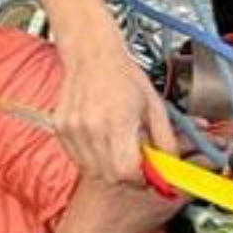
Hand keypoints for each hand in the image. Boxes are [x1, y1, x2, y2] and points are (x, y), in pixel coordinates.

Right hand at [52, 34, 176, 191]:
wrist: (92, 54)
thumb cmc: (123, 75)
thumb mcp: (155, 105)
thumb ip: (166, 140)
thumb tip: (172, 168)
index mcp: (118, 120)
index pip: (127, 171)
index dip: (140, 178)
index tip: (146, 172)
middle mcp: (91, 126)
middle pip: (110, 176)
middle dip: (126, 175)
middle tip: (135, 159)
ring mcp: (72, 128)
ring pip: (93, 170)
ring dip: (109, 167)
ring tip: (117, 146)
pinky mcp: (61, 128)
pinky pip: (78, 159)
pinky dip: (92, 158)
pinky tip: (101, 140)